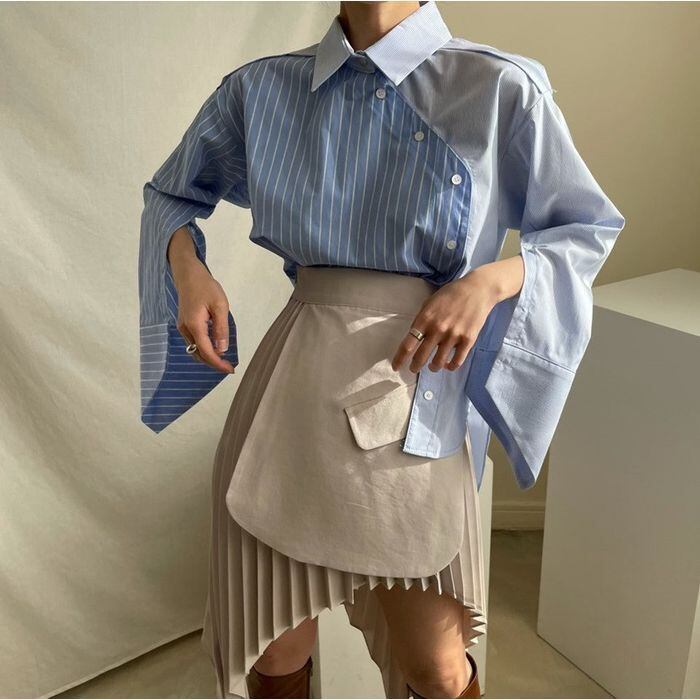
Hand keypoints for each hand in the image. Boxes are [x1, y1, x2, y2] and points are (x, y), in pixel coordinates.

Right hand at [167, 227, 235, 373]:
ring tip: (224, 359)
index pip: (207, 352)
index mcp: (195, 326)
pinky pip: (194, 342)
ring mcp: (183, 327)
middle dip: (213, 363)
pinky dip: (204, 348)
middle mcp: (186, 329)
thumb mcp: (220, 306)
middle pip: (199, 355)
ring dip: (208, 357)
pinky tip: (215, 347)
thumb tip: (222, 349)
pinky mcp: (184, 324)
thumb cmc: (205, 286)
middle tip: (229, 367)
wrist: (188, 273)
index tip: (230, 370)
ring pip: (195, 350)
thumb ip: (221, 329)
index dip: (218, 363)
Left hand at [391, 256, 523, 372]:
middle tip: (414, 368)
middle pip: (421, 357)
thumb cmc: (450, 294)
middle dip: (415, 366)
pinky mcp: (468, 340)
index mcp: (424, 319)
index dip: (399, 359)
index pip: (407, 345)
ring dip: (433, 367)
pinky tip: (448, 365)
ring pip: (438, 362)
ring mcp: (453, 335)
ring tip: (432, 366)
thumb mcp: (430, 302)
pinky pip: (457, 361)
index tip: (396, 367)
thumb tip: (413, 336)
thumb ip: (421, 319)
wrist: (477, 290)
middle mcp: (437, 329)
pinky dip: (450, 367)